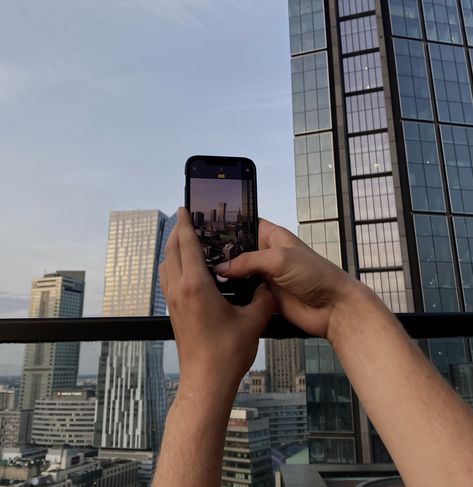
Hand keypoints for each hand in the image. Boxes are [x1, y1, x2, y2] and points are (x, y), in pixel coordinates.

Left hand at [159, 208, 275, 391]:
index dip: (186, 224)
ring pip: (166, 265)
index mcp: (196, 286)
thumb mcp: (253, 321)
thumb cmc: (227, 352)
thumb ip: (263, 298)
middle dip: (177, 232)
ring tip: (187, 243)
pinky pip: (167, 280)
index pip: (188, 245)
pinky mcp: (173, 313)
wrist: (206, 382)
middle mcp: (179, 290)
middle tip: (187, 220)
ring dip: (173, 250)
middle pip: (172, 251)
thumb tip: (267, 286)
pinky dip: (173, 266)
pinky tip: (188, 271)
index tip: (184, 209)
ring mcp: (172, 302)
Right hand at [214, 218, 365, 342]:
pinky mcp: (264, 296)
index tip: (204, 230)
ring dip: (225, 277)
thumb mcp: (279, 259)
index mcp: (272, 236)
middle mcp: (266, 255)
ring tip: (201, 276)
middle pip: (237, 252)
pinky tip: (216, 295)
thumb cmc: (315, 275)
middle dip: (221, 255)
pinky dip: (232, 294)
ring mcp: (265, 276)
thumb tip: (221, 269)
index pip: (244, 226)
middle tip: (197, 258)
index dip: (227, 228)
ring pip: (238, 274)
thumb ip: (248, 261)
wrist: (333, 308)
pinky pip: (243, 294)